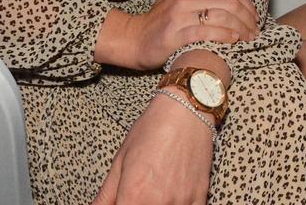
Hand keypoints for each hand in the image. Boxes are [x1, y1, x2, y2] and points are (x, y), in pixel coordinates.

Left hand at [92, 90, 212, 204]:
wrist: (186, 110)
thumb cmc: (153, 128)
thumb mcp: (121, 160)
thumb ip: (105, 195)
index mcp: (134, 195)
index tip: (121, 201)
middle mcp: (158, 203)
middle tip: (138, 193)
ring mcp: (181, 202)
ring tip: (153, 191)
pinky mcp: (199, 197)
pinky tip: (170, 196)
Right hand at [129, 0, 258, 70]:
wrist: (134, 38)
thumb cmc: (161, 20)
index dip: (247, 4)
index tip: (255, 17)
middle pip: (230, 2)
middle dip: (248, 17)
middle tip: (255, 31)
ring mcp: (180, 14)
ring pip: (222, 15)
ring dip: (241, 28)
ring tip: (249, 38)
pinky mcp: (176, 33)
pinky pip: (207, 31)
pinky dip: (224, 35)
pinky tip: (233, 40)